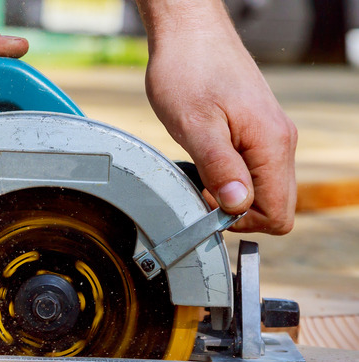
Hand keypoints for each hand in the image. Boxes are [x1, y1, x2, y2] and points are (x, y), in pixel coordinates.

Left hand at [138, 1, 296, 233]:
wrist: (189, 33)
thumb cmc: (188, 71)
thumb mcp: (196, 127)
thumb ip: (220, 169)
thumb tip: (237, 206)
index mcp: (272, 144)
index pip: (278, 213)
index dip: (241, 220)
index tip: (209, 204)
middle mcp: (280, 141)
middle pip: (275, 205)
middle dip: (237, 210)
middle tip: (202, 188)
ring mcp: (271, 134)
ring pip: (263, 187)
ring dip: (231, 190)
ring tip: (201, 169)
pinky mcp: (256, 129)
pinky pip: (253, 168)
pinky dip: (229, 174)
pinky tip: (206, 158)